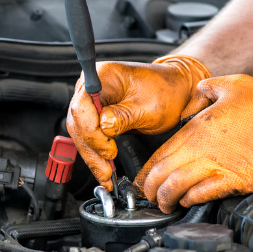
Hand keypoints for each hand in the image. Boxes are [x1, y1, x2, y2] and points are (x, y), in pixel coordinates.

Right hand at [66, 56, 210, 190]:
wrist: (174, 92)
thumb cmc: (165, 92)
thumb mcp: (148, 107)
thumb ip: (123, 117)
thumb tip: (104, 128)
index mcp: (103, 76)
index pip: (83, 107)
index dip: (93, 132)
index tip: (109, 150)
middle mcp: (91, 87)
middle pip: (78, 122)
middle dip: (91, 150)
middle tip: (105, 171)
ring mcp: (92, 101)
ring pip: (80, 133)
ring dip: (92, 156)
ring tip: (105, 175)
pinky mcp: (95, 115)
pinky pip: (89, 136)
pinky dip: (96, 153)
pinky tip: (104, 167)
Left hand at [134, 75, 252, 212]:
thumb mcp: (233, 85)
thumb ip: (204, 91)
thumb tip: (190, 100)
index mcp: (198, 127)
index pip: (160, 153)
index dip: (146, 171)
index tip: (141, 180)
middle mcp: (203, 148)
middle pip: (162, 174)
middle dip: (149, 189)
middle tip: (146, 196)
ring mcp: (220, 166)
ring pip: (178, 187)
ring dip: (166, 199)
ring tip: (163, 204)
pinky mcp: (237, 181)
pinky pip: (204, 195)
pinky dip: (190, 200)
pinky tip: (187, 201)